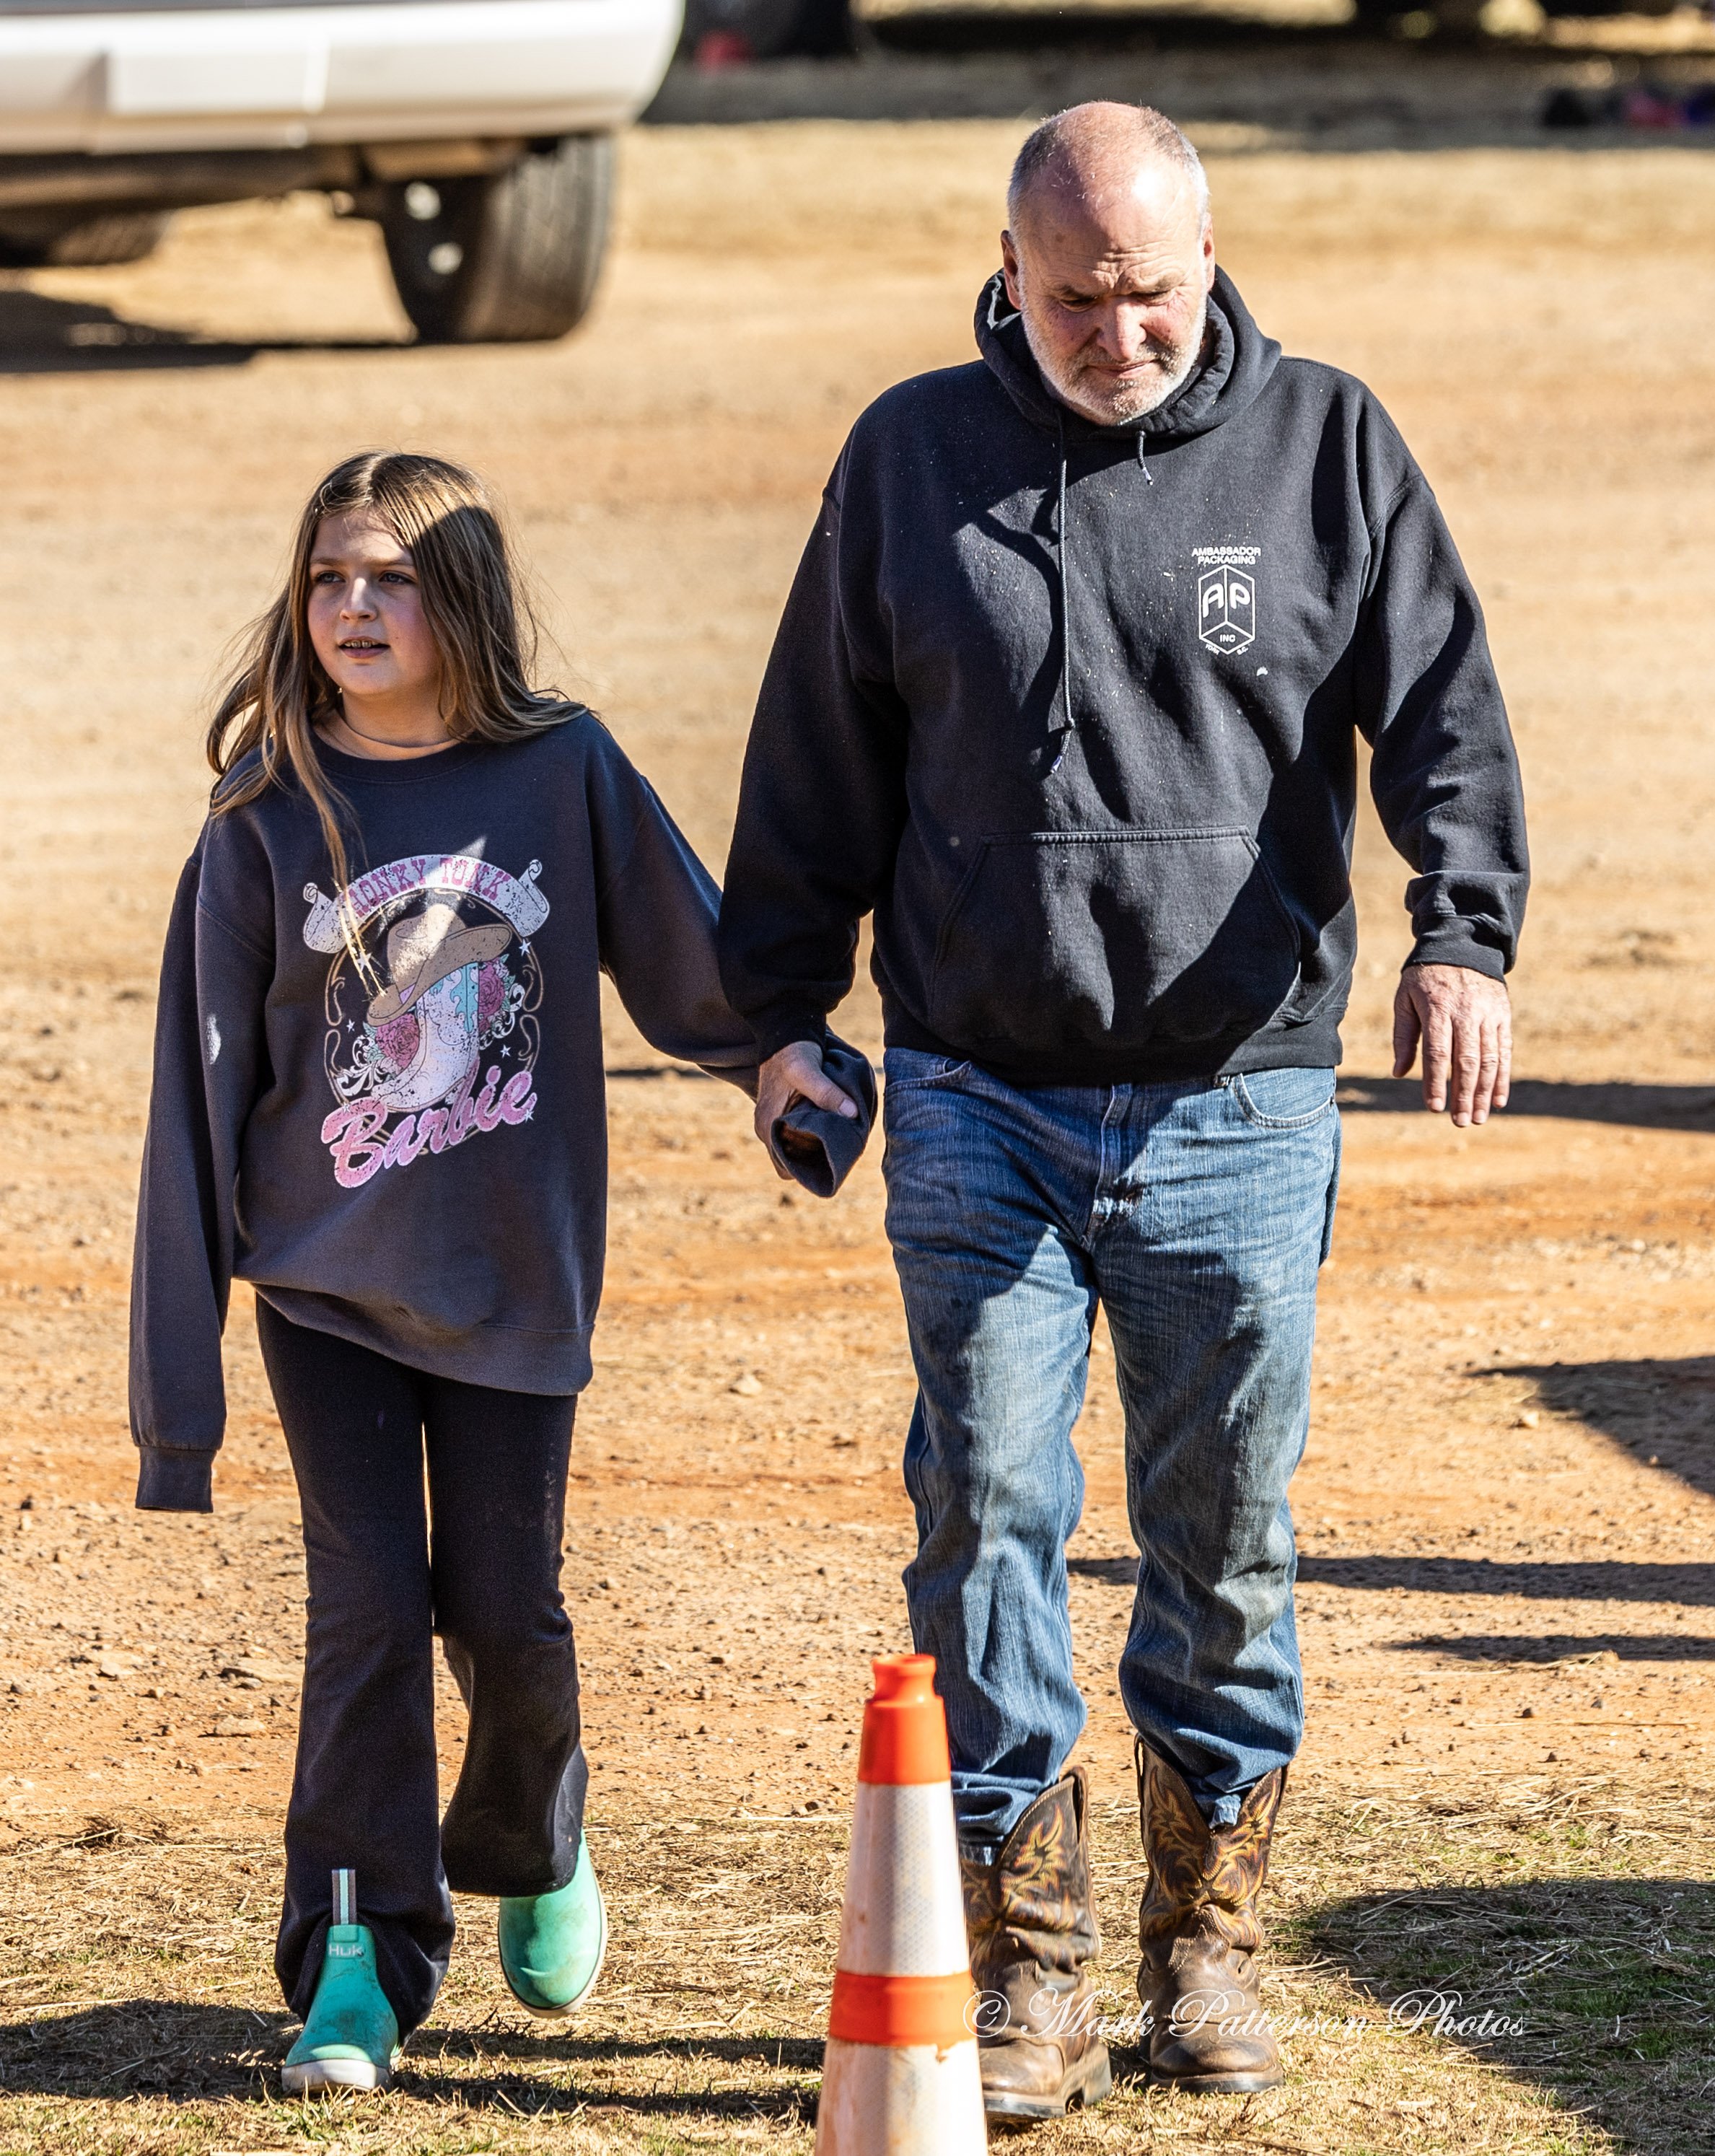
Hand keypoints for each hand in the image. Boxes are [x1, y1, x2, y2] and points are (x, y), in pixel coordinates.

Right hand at [754, 1041, 858, 1179]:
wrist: (785, 1035)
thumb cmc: (793, 1053)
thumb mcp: (809, 1072)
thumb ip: (827, 1093)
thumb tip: (852, 1113)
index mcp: (768, 1126)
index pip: (785, 1168)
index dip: (808, 1170)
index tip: (832, 1162)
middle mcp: (767, 1129)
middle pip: (791, 1161)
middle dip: (814, 1160)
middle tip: (839, 1151)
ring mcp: (774, 1122)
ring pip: (795, 1149)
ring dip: (814, 1148)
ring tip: (837, 1141)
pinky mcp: (782, 1114)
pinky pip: (796, 1135)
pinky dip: (812, 1136)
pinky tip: (830, 1129)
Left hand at [1392, 963, 1511, 1126]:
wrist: (1462, 946)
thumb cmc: (1425, 978)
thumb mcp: (1405, 999)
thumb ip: (1403, 1036)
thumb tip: (1398, 1073)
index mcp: (1438, 1008)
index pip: (1437, 1053)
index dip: (1436, 1082)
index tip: (1434, 1108)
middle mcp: (1466, 1013)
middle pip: (1467, 1061)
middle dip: (1463, 1095)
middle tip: (1460, 1122)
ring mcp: (1488, 1015)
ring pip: (1489, 1059)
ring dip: (1484, 1092)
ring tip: (1477, 1118)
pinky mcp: (1502, 1016)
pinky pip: (1504, 1051)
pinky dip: (1502, 1077)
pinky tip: (1498, 1100)